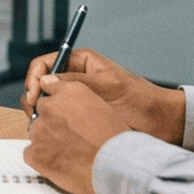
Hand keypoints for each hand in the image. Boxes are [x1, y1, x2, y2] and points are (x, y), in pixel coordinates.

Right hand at [21, 48, 184, 142]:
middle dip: (33, 96)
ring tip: (41, 124)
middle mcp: (76, 78)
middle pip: (40, 83)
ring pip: (47, 101)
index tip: (33, 95)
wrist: (161, 124)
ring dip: (41, 111)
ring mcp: (77, 98)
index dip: (34, 78)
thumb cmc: (141, 101)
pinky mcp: (80, 116)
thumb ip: (76, 82)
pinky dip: (51, 122)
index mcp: (82, 63)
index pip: (45, 64)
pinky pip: (58, 116)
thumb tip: (45, 81)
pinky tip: (53, 131)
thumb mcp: (108, 87)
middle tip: (34, 113)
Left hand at [23, 80, 130, 193]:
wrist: (113, 165)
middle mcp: (50, 106)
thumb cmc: (113, 139)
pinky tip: (59, 162)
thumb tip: (47, 82)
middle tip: (70, 137)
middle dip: (51, 123)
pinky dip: (41, 159)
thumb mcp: (100, 105)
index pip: (49, 90)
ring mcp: (39, 130)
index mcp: (69, 91)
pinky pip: (30, 153)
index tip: (63, 115)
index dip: (57, 105)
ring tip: (70, 152)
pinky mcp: (35, 153)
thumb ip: (74, 93)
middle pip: (41, 113)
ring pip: (36, 133)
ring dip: (47, 140)